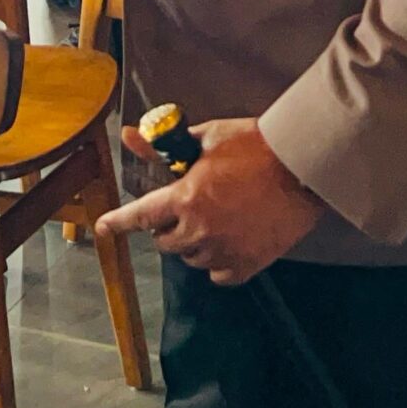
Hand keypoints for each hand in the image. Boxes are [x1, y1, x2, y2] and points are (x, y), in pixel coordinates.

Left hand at [98, 120, 321, 285]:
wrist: (303, 167)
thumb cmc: (255, 145)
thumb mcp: (207, 137)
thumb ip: (165, 145)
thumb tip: (132, 133)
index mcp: (185, 199)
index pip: (140, 216)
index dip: (118, 222)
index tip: (103, 228)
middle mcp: (199, 230)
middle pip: (165, 241)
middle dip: (168, 226)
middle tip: (186, 209)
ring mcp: (224, 250)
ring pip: (191, 258)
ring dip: (193, 243)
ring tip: (214, 219)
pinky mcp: (248, 264)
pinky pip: (218, 274)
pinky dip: (217, 262)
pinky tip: (228, 242)